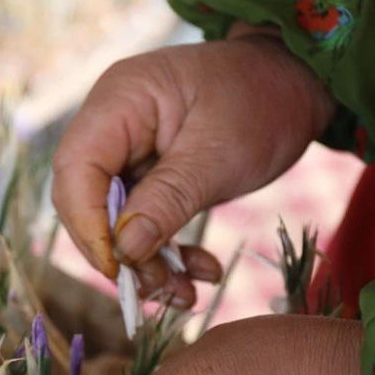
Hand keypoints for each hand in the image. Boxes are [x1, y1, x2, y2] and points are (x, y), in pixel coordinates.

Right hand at [51, 28, 334, 306]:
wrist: (298, 82)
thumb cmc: (263, 101)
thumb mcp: (219, 155)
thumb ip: (167, 200)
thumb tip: (123, 251)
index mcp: (119, 101)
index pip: (76, 170)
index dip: (88, 225)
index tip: (119, 268)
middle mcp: (111, 124)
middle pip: (84, 200)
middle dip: (119, 252)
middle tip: (159, 287)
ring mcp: (126, 150)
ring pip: (112, 220)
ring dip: (146, 262)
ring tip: (186, 292)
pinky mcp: (146, 173)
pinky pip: (140, 221)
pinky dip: (165, 251)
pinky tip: (199, 271)